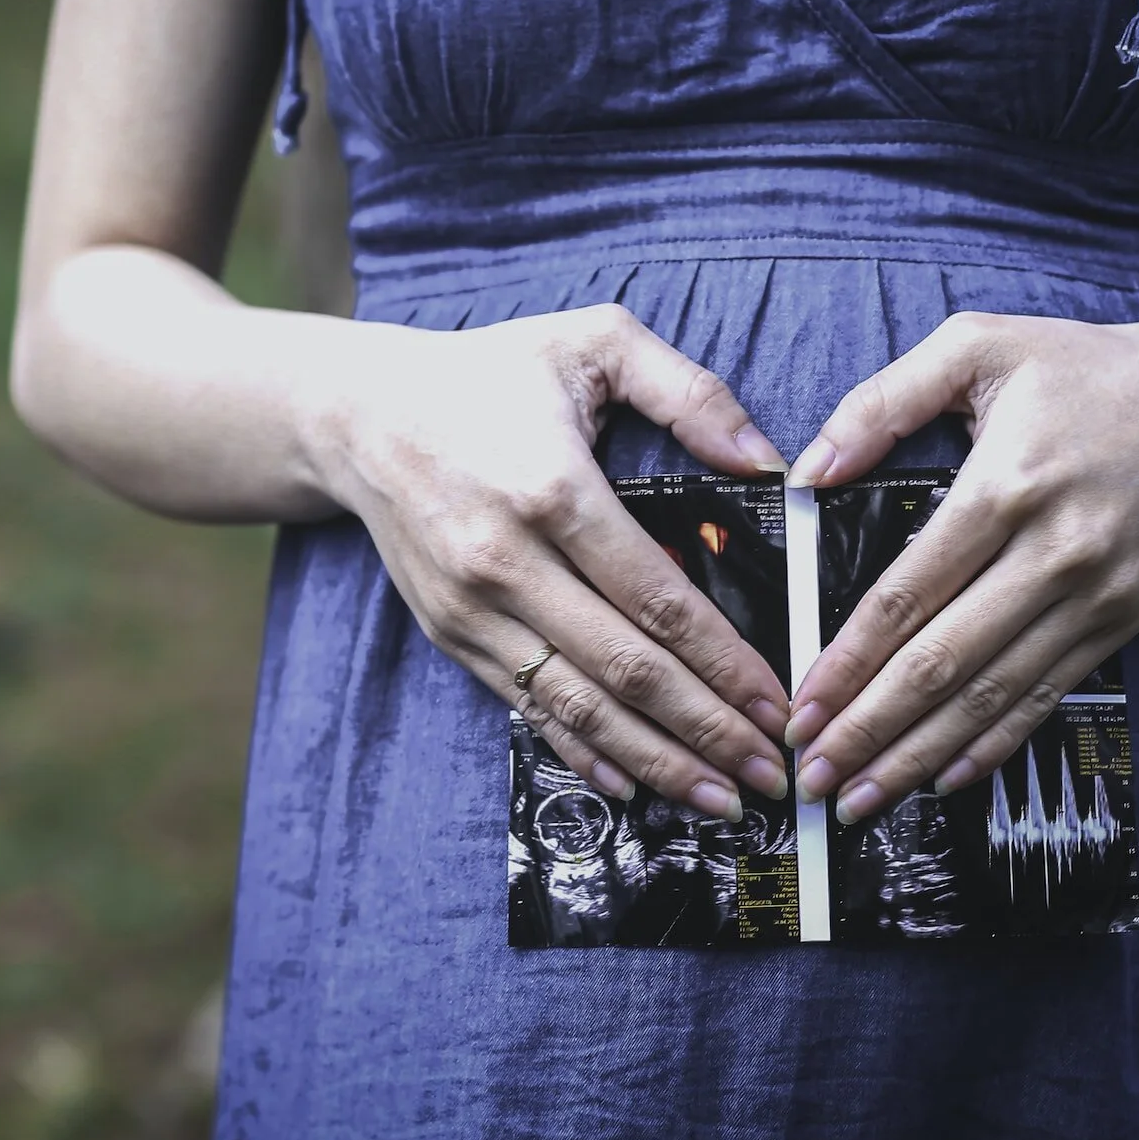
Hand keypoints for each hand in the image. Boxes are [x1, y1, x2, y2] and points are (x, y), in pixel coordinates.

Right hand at [311, 304, 793, 818]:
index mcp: (553, 490)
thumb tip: (766, 463)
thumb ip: (690, 392)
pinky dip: (584, 752)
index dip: (725, 663)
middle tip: (771, 773)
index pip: (659, 600)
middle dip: (708, 731)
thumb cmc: (487, 374)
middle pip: (626, 670)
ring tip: (721, 799)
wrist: (360, 414)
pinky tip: (637, 784)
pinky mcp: (451, 633)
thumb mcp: (593, 341)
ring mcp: (473, 608)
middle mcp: (508, 561)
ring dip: (656, 760)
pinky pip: (527, 706)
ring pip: (578, 705)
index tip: (778, 705)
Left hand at [782, 309, 1138, 824]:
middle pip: (944, 661)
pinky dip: (994, 743)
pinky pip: (1046, 695)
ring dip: (920, 754)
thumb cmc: (1083, 368)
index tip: (802, 706)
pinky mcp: (1122, 621)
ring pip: (993, 694)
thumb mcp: (978, 346)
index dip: (849, 660)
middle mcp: (1053, 552)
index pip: (908, 595)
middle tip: (813, 775)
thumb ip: (882, 401)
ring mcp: (1095, 596)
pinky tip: (944, 778)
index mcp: (1006, 487)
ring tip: (860, 799)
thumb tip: (808, 470)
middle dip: (870, 729)